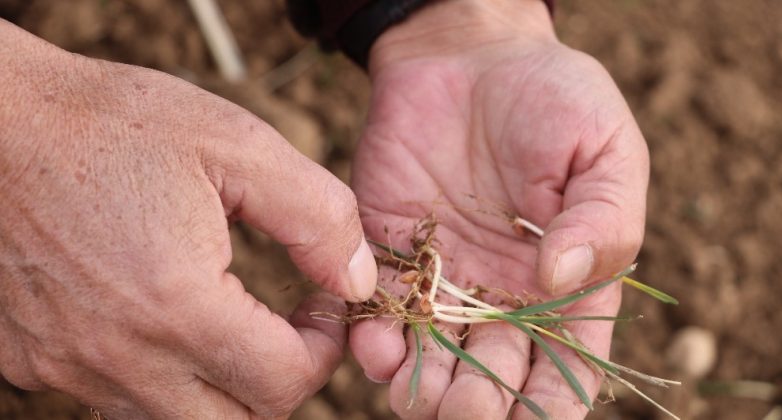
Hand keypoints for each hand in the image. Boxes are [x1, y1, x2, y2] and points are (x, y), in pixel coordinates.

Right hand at [0, 20, 376, 417]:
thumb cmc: (113, 122)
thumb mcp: (236, 145)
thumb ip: (317, 216)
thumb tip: (358, 281)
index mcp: (177, 306)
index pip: (283, 384)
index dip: (324, 352)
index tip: (323, 309)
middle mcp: (117, 356)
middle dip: (278, 383)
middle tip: (287, 329)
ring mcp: (66, 367)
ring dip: (220, 386)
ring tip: (229, 323)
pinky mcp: (31, 360)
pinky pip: (114, 399)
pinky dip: (157, 378)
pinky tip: (162, 321)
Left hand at [349, 1, 648, 418]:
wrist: (469, 54)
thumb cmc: (553, 97)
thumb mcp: (605, 148)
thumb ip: (601, 217)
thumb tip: (561, 276)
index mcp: (565, 282)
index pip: (565, 364)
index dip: (552, 404)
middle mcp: (501, 294)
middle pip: (493, 375)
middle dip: (480, 405)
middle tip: (465, 411)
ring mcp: (443, 278)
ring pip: (432, 358)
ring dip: (423, 389)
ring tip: (417, 397)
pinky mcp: (389, 252)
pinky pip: (378, 312)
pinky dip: (374, 340)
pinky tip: (376, 349)